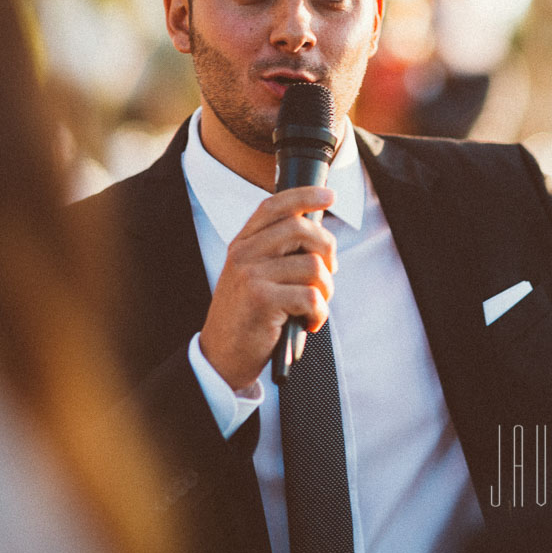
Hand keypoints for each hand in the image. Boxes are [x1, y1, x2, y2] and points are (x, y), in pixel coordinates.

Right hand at [199, 186, 336, 389]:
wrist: (222, 356)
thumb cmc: (246, 317)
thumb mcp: (252, 276)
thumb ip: (276, 253)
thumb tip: (320, 238)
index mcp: (242, 244)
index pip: (274, 205)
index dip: (305, 196)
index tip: (330, 196)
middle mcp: (244, 254)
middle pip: (301, 229)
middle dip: (327, 250)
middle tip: (328, 273)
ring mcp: (251, 276)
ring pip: (313, 266)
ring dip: (326, 289)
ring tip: (315, 306)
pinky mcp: (262, 300)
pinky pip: (311, 296)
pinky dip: (320, 313)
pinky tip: (310, 322)